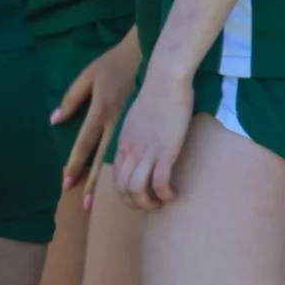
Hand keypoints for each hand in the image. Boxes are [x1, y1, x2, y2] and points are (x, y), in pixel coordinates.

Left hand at [53, 28, 142, 200]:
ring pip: (123, 164)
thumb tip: (55, 120)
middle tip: (84, 205)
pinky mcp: (156, 136)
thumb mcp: (89, 75)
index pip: (83, 144)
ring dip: (116, 185)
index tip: (65, 183)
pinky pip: (149, 162)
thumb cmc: (120, 62)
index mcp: (100, 111)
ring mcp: (137, 131)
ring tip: (115, 202)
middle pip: (100, 159)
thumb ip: (71, 98)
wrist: (158, 59)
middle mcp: (116, 124)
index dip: (74, 164)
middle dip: (92, 183)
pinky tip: (147, 193)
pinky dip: (146, 179)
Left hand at [111, 68, 192, 211]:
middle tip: (148, 204)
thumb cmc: (154, 93)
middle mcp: (129, 151)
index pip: (110, 175)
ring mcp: (146, 152)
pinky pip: (160, 183)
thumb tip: (137, 146)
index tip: (116, 200)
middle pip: (121, 188)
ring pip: (137, 190)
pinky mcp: (165, 152)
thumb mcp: (134, 117)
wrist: (165, 79)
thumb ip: (132, 135)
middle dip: (133, 203)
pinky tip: (173, 194)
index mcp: (120, 143)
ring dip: (148, 203)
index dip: (113, 192)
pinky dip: (165, 194)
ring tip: (160, 202)